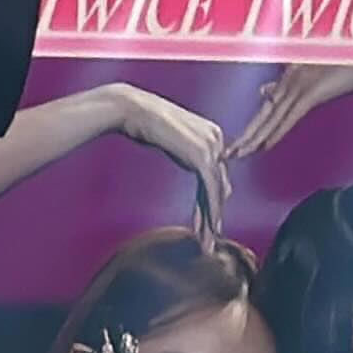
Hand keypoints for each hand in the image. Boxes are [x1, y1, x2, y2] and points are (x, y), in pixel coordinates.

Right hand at [109, 83, 229, 246]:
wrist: (133, 110)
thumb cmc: (145, 123)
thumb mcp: (173, 141)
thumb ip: (189, 154)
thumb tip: (199, 171)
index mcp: (212, 133)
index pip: (216, 173)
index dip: (212, 200)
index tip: (205, 221)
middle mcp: (217, 139)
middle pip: (219, 184)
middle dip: (213, 213)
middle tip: (210, 238)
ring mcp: (211, 148)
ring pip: (216, 190)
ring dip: (212, 218)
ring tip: (207, 241)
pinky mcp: (202, 158)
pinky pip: (210, 190)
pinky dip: (209, 211)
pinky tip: (206, 228)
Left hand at [227, 64, 352, 158]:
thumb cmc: (346, 62)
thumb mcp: (312, 72)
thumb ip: (287, 82)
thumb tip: (264, 92)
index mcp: (288, 76)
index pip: (266, 108)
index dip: (251, 127)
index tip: (239, 143)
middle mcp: (289, 80)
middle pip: (263, 116)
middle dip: (245, 137)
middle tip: (229, 154)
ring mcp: (298, 86)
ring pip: (271, 118)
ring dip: (254, 139)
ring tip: (239, 154)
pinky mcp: (310, 93)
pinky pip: (290, 117)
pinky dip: (277, 131)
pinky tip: (265, 145)